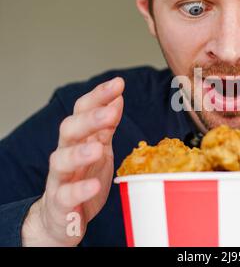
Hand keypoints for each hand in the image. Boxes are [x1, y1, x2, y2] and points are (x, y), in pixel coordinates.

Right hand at [22, 77, 124, 245]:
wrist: (61, 217)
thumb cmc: (83, 177)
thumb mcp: (99, 148)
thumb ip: (106, 126)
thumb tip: (117, 97)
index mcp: (78, 139)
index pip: (83, 111)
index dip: (99, 96)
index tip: (118, 83)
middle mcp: (66, 153)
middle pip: (69, 130)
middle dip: (89, 118)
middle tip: (111, 111)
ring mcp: (61, 178)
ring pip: (61, 160)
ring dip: (79, 152)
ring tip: (97, 148)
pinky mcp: (61, 204)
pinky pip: (66, 195)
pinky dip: (79, 190)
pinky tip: (94, 185)